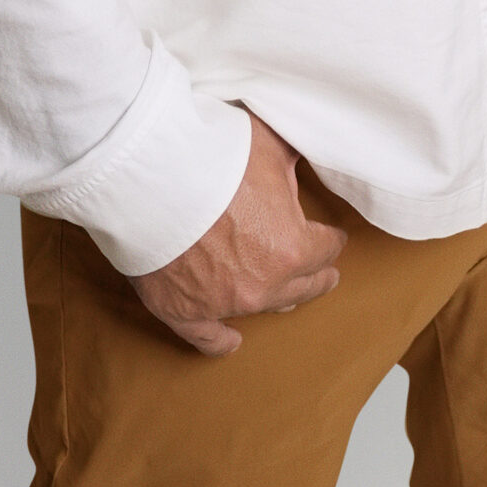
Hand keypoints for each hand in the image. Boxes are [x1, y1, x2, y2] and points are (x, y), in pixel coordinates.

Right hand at [130, 112, 348, 355]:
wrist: (152, 178)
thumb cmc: (217, 156)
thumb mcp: (273, 145)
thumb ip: (296, 158)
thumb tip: (310, 149)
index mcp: (291, 247)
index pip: (325, 249)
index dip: (332, 240)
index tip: (334, 237)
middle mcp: (262, 283)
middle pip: (301, 286)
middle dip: (316, 277)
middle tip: (327, 275)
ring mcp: (222, 302)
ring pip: (261, 308)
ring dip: (276, 300)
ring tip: (287, 298)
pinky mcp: (183, 311)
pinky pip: (206, 336)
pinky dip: (219, 341)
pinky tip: (230, 341)